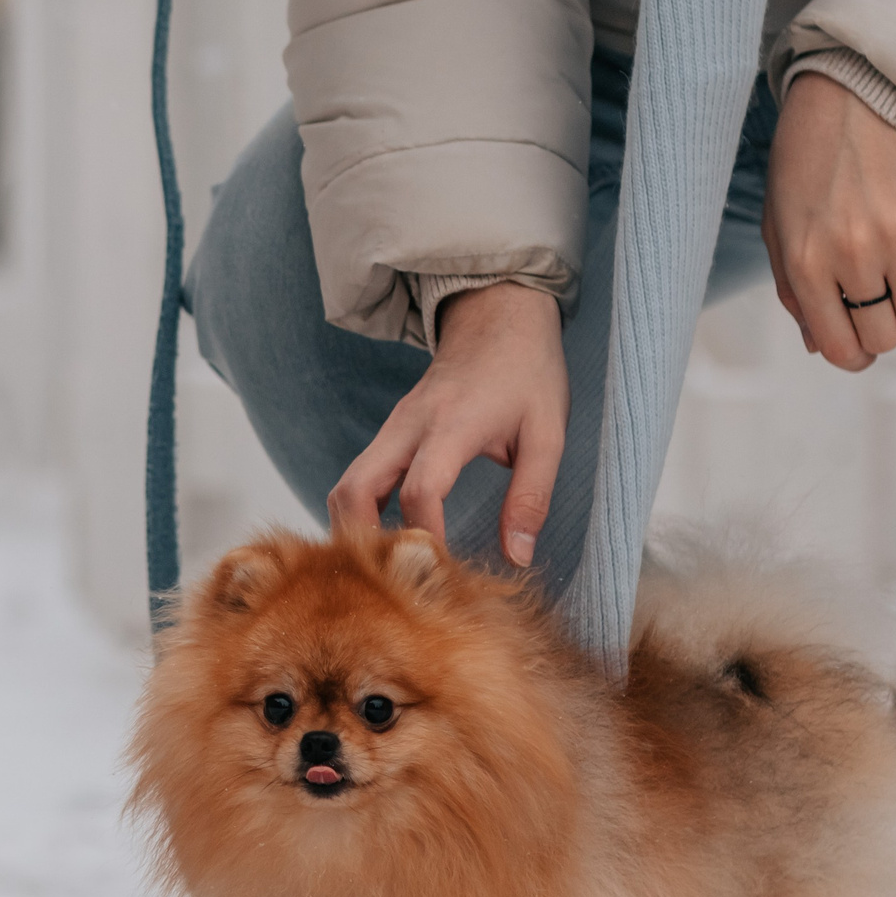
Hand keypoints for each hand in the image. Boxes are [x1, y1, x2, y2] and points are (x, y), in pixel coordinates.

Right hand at [327, 280, 565, 566]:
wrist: (497, 314)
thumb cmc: (527, 372)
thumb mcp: (548, 433)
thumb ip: (531, 497)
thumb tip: (517, 558)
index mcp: (451, 425)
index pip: (419, 492)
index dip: (425, 539)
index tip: (443, 575)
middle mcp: (408, 426)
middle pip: (355, 492)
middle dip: (363, 543)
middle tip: (394, 582)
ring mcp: (392, 428)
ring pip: (347, 487)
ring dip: (356, 531)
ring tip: (388, 571)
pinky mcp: (389, 433)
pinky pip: (359, 479)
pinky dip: (362, 514)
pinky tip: (388, 544)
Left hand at [763, 71, 895, 371]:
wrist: (846, 95)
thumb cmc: (804, 167)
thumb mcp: (779, 231)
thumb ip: (794, 293)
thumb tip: (821, 347)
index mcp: (806, 263)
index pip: (839, 347)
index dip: (851, 358)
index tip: (857, 348)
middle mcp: (853, 252)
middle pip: (883, 338)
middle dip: (879, 334)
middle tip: (876, 312)